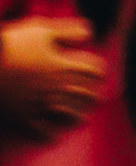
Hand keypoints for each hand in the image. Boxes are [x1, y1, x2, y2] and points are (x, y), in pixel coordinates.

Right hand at [0, 16, 104, 140]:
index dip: (96, 70)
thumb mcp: (39, 30)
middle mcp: (58, 89)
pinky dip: (53, 135)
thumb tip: (89, 33)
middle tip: (93, 95)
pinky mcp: (24, 119)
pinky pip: (46, 135)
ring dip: (80, 115)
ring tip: (79, 115)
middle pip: (91, 96)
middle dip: (93, 94)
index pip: (95, 71)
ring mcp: (42, 106)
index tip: (94, 71)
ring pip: (75, 118)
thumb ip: (67, 31)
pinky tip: (53, 132)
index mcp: (63, 67)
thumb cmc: (9, 45)